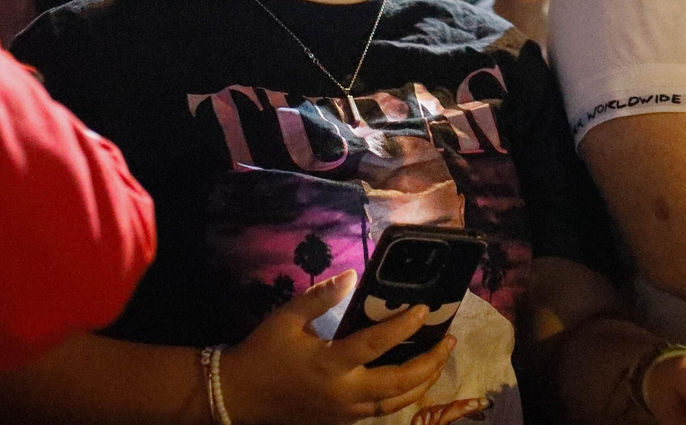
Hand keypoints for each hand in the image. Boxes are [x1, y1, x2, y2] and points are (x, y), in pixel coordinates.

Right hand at [221, 271, 455, 423]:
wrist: (236, 396)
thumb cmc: (262, 353)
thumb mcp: (287, 318)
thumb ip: (321, 296)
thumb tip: (353, 275)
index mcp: (330, 364)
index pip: (377, 344)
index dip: (404, 327)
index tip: (425, 310)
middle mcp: (343, 392)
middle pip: (399, 383)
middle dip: (429, 362)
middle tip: (448, 340)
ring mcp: (344, 412)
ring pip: (395, 403)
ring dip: (422, 382)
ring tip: (438, 360)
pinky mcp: (340, 421)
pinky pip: (380, 412)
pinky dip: (401, 397)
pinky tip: (412, 381)